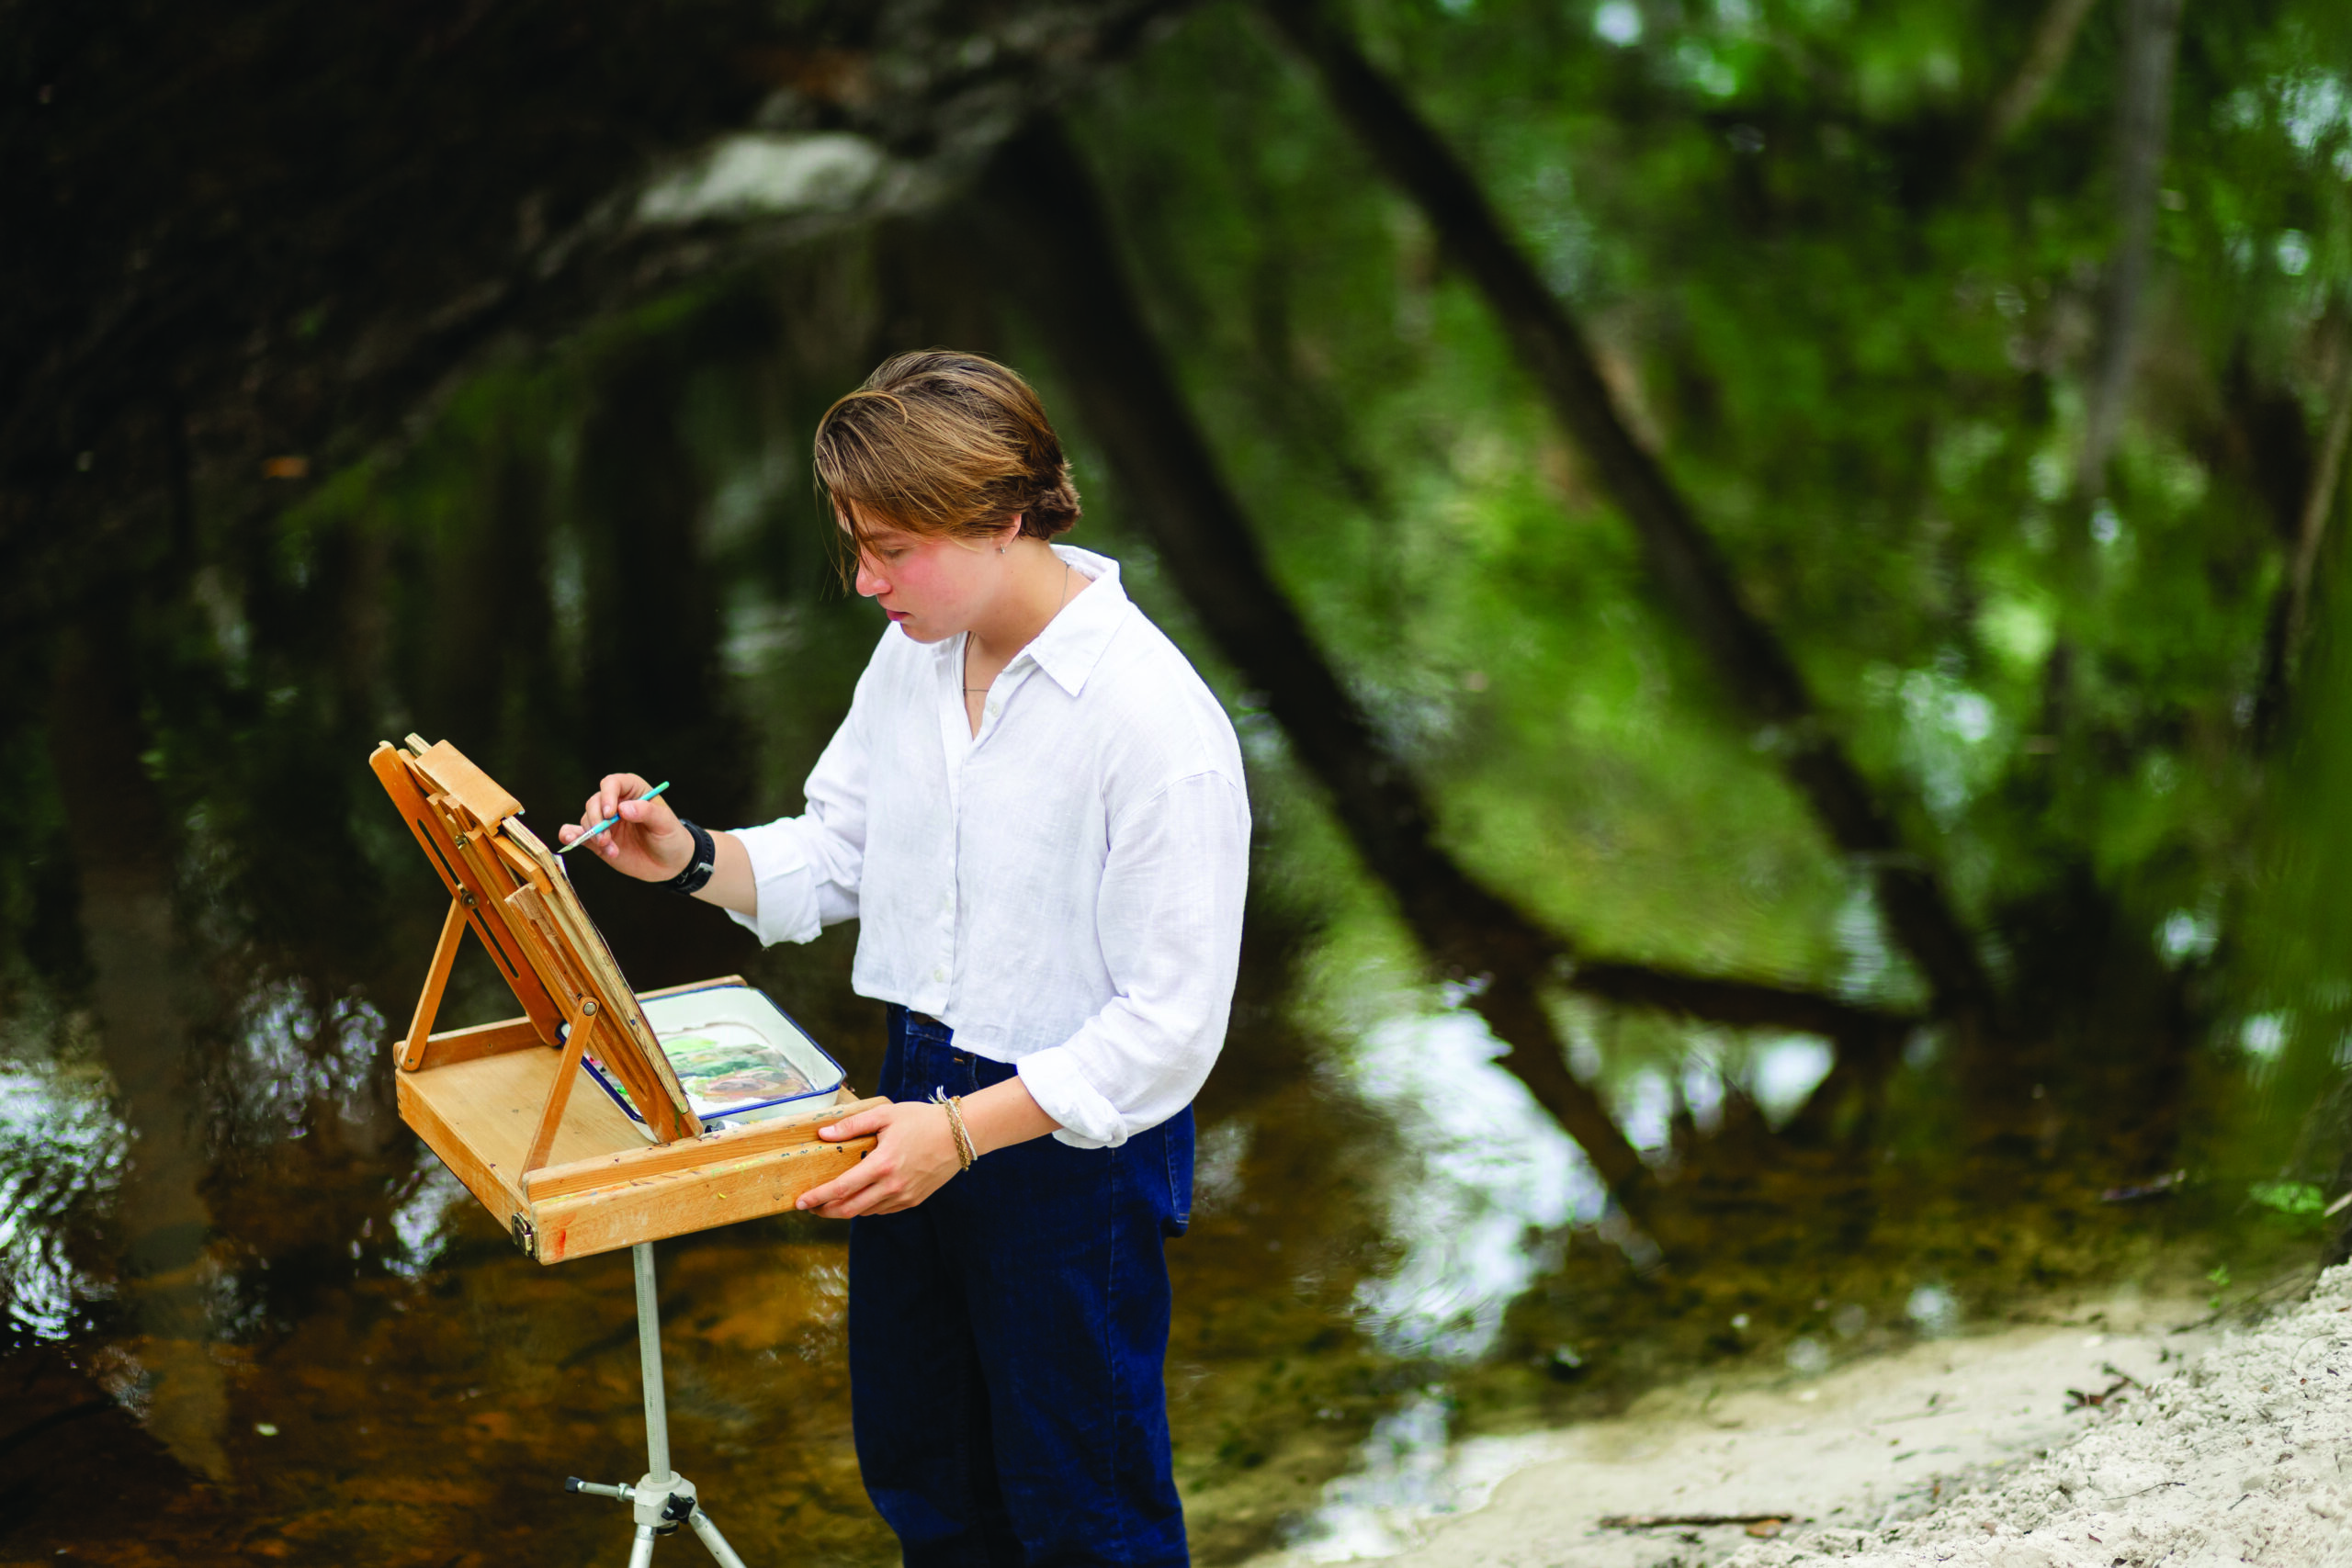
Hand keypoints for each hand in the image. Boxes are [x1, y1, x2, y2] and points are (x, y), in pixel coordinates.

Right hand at [557, 772, 690, 882]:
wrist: (670, 864)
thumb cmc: (671, 837)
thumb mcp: (666, 823)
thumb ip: (647, 812)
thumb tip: (623, 808)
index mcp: (633, 791)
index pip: (612, 783)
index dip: (607, 795)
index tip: (610, 813)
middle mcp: (615, 803)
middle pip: (594, 802)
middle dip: (596, 820)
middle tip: (606, 838)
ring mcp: (605, 822)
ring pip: (586, 820)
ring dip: (593, 835)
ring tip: (611, 849)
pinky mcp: (598, 840)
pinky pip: (577, 833)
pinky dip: (570, 835)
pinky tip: (570, 840)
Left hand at [795, 1101, 961, 1218]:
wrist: (960, 1134)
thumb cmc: (922, 1119)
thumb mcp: (885, 1114)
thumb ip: (852, 1125)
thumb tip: (823, 1134)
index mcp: (882, 1164)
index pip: (841, 1188)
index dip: (818, 1198)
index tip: (800, 1202)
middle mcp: (892, 1186)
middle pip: (849, 1209)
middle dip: (825, 1211)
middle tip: (811, 1207)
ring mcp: (904, 1196)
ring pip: (866, 1212)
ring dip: (845, 1210)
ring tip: (832, 1201)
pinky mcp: (914, 1200)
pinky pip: (883, 1210)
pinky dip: (867, 1206)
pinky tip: (861, 1196)